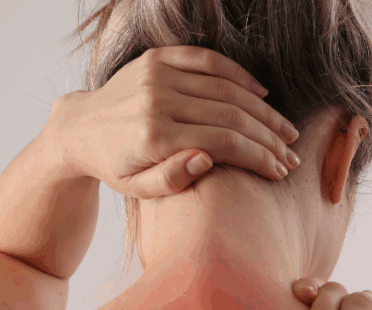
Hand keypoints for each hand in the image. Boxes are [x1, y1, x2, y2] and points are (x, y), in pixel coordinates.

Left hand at [47, 46, 299, 197]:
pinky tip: (261, 95)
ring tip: (285, 131)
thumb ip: (172, 179)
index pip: (224, 143)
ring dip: (262, 111)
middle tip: (292, 155)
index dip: (258, 157)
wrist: (80, 128)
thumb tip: (207, 160)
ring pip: (225, 88)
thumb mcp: (138, 189)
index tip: (280, 172)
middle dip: (268, 137)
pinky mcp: (157, 59)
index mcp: (155, 136)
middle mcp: (158, 101)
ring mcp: (158, 75)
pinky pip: (206, 60)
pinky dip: (238, 75)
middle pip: (231, 115)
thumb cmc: (115, 166)